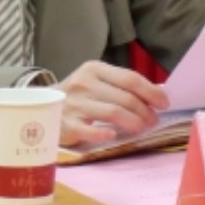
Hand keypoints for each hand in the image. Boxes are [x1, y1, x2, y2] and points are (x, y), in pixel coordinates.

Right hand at [55, 60, 170, 146]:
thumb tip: (158, 93)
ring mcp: (73, 104)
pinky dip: (105, 133)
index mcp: (94, 69)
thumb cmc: (78, 95)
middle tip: (153, 120)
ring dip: (134, 122)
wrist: (39, 107)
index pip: (130, 78)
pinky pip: (90, 130)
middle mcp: (83, 83)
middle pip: (124, 97)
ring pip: (113, 112)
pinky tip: (114, 135)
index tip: (164, 103)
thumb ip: (123, 85)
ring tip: (142, 128)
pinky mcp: (65, 124)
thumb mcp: (98, 82)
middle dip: (145, 110)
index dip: (151, 92)